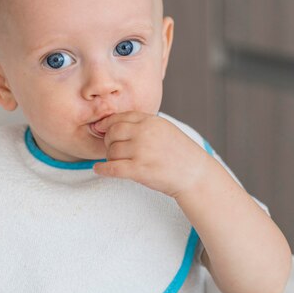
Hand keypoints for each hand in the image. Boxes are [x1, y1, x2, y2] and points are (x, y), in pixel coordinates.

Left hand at [92, 111, 209, 196]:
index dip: (107, 124)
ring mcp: (142, 152)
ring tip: (116, 161)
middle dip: (108, 141)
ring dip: (110, 158)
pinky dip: (102, 170)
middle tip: (112, 149)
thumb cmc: (179, 153)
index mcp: (151, 121)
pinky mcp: (139, 170)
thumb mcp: (164, 129)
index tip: (100, 129)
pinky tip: (99, 170)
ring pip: (111, 152)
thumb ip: (143, 125)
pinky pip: (112, 168)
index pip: (120, 117)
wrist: (194, 174)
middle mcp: (145, 134)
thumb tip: (116, 124)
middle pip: (112, 133)